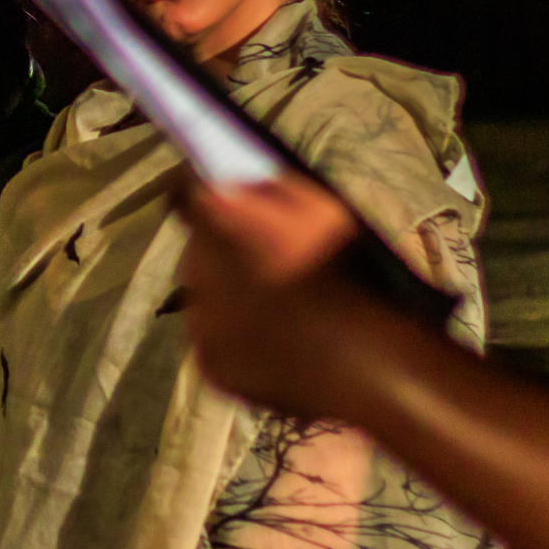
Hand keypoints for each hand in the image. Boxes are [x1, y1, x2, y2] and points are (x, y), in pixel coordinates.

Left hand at [179, 176, 371, 419]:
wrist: (364, 362)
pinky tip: (273, 341)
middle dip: (223, 251)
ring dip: (228, 296)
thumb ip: (272, 191)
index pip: (184, 195)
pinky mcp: (209, 363)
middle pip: (198, 250)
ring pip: (204, 297)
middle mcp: (197, 271)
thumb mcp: (322, 211)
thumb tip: (240, 184)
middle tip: (266, 263)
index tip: (217, 202)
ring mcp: (200, 323)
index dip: (199, 195)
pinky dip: (236, 338)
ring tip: (277, 308)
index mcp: (221, 226)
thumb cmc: (348, 277)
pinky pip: (215, 339)